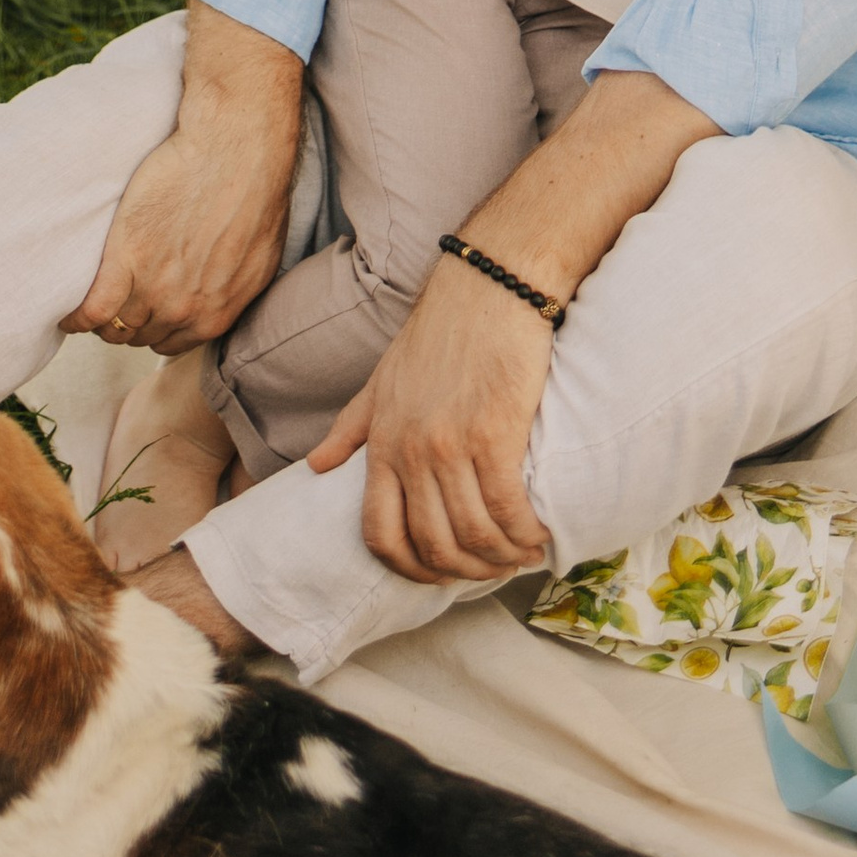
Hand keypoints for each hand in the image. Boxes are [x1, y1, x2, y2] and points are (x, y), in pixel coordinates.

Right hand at [66, 8, 301, 354]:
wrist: (234, 147)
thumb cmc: (253, 189)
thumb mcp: (255, 256)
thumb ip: (231, 287)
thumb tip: (217, 293)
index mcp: (215, 313)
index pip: (169, 343)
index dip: (152, 326)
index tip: (141, 312)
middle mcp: (183, 310)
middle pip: (138, 335)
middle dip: (127, 321)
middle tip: (115, 298)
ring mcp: (153, 288)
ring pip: (113, 327)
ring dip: (100, 319)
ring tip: (89, 302)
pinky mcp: (125, 259)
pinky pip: (91, 310)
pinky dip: (75, 317)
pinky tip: (68, 313)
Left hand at [308, 256, 555, 583]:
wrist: (490, 282)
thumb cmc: (441, 328)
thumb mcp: (383, 378)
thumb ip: (351, 425)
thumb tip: (317, 466)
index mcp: (382, 441)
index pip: (380, 534)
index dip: (411, 569)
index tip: (440, 573)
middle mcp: (411, 450)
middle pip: (433, 546)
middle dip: (466, 572)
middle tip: (493, 568)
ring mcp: (451, 444)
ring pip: (473, 536)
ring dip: (501, 559)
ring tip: (522, 554)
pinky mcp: (494, 434)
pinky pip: (508, 510)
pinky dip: (525, 534)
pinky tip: (539, 535)